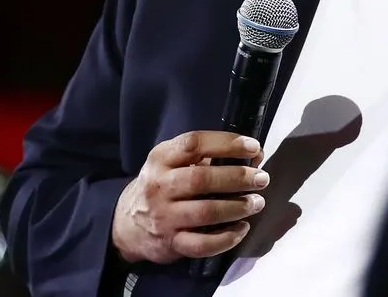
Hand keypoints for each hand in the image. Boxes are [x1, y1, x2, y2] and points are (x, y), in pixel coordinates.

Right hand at [111, 131, 269, 263]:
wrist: (126, 225)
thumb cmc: (160, 185)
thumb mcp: (169, 162)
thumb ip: (203, 156)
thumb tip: (253, 155)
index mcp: (161, 158)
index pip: (194, 143)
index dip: (227, 143)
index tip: (253, 147)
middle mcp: (160, 186)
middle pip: (202, 179)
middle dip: (238, 178)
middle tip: (262, 179)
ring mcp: (164, 217)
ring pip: (205, 212)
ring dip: (237, 207)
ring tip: (257, 203)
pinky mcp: (170, 243)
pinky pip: (202, 244)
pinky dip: (227, 238)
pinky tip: (242, 229)